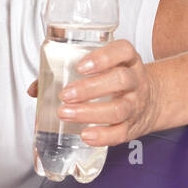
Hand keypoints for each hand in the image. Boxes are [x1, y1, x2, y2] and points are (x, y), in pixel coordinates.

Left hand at [26, 38, 159, 144]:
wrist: (152, 101)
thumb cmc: (116, 82)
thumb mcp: (102, 70)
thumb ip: (67, 74)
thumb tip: (35, 89)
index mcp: (127, 61)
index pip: (122, 51)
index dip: (103, 57)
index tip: (80, 66)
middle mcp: (135, 81)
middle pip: (120, 80)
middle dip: (90, 88)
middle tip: (65, 94)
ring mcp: (136, 104)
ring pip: (119, 108)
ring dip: (90, 112)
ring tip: (66, 113)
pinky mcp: (133, 127)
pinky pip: (121, 133)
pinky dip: (102, 136)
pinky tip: (85, 135)